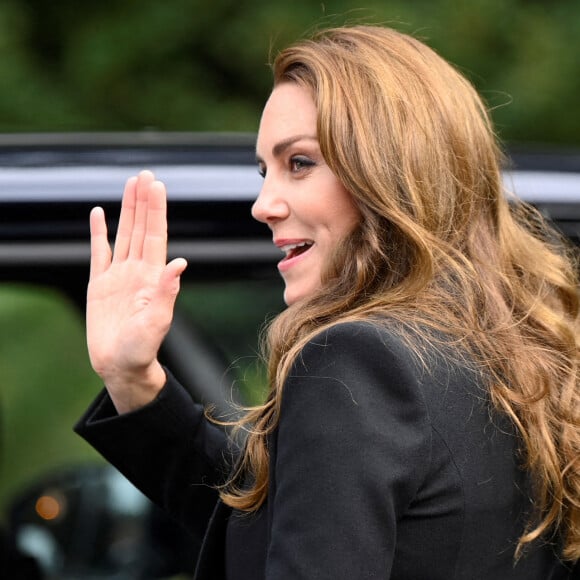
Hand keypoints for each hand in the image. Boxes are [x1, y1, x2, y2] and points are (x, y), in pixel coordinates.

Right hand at [86, 170, 186, 412]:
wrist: (121, 365)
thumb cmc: (142, 348)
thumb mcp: (157, 321)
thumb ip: (167, 291)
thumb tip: (181, 263)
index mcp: (153, 277)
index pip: (156, 235)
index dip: (156, 211)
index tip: (157, 186)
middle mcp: (138, 271)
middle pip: (141, 228)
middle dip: (143, 202)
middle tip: (145, 175)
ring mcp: (119, 275)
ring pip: (123, 234)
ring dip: (126, 210)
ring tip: (129, 185)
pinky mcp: (100, 284)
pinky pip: (98, 252)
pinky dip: (98, 233)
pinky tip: (98, 214)